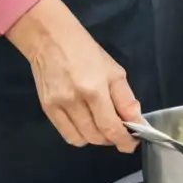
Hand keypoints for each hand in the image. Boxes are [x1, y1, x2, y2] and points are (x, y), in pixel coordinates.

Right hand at [6, 0, 139, 152]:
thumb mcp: (113, 70)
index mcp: (95, 88)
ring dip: (97, 138)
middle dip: (112, 139)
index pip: (111, 127)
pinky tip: (86, 125)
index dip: (124, 140)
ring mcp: (59, 106)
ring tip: (103, 128)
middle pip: (97, 136)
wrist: (51, 39)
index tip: (131, 143)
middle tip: (119, 132)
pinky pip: (67, 135)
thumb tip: (136, 121)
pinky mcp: (47, 109)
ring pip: (82, 139)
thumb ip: (125, 98)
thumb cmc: (86, 51)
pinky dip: (80, 136)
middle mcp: (76, 101)